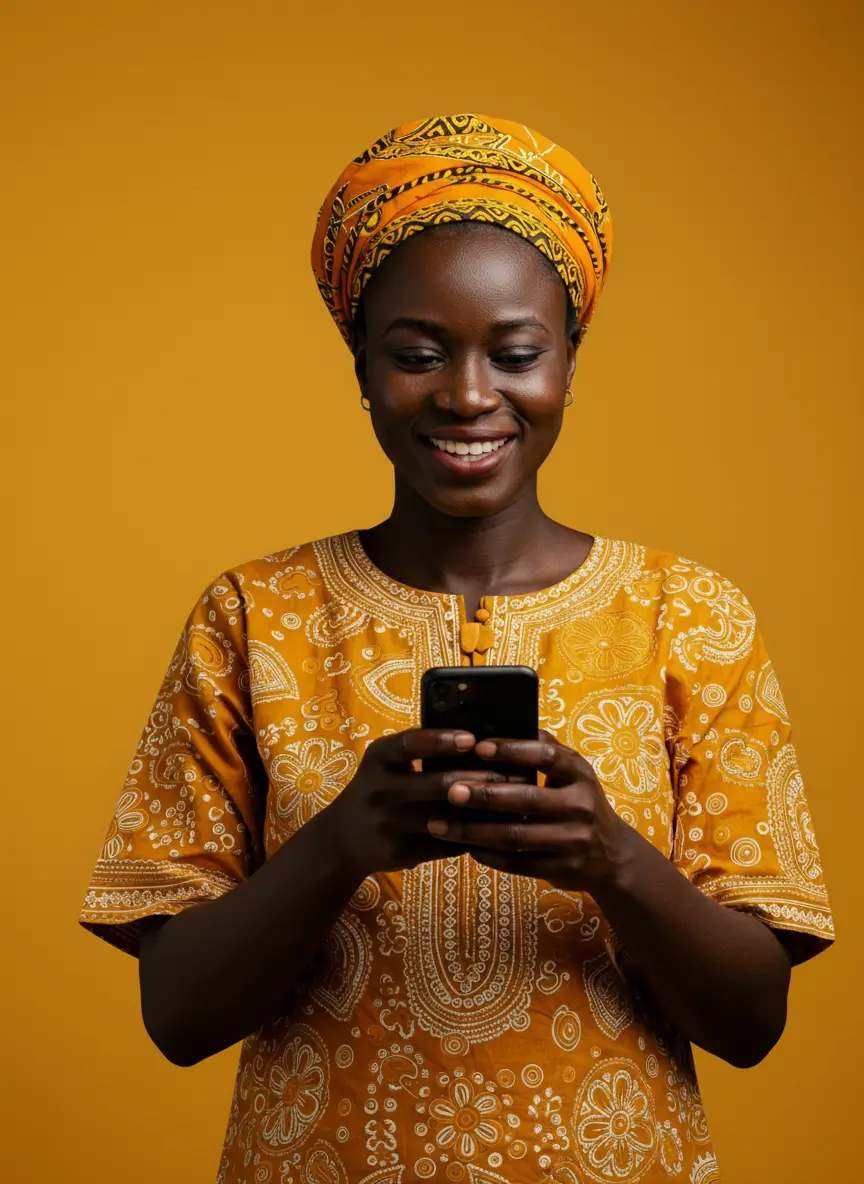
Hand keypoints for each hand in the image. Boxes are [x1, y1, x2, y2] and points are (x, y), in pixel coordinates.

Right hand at [322, 728, 507, 879]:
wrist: (342, 838)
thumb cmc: (378, 788)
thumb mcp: (385, 762)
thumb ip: (419, 749)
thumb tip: (476, 737)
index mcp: (378, 758)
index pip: (409, 744)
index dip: (441, 741)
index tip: (472, 738)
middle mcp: (379, 790)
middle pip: (436, 784)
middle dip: (480, 778)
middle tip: (515, 773)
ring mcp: (388, 824)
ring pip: (446, 817)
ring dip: (483, 810)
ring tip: (515, 800)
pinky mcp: (399, 852)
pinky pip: (444, 844)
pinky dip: (472, 835)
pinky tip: (497, 827)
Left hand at [426, 730, 635, 892]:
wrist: (613, 856)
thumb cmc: (579, 803)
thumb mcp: (574, 772)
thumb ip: (545, 749)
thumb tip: (507, 719)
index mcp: (579, 773)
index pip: (545, 756)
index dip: (512, 750)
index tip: (478, 746)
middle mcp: (580, 805)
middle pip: (526, 798)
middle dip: (484, 794)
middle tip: (450, 790)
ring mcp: (573, 840)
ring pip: (516, 835)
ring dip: (474, 831)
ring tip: (440, 824)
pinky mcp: (562, 869)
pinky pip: (518, 863)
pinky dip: (488, 855)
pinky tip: (464, 847)